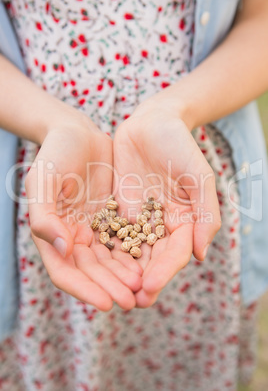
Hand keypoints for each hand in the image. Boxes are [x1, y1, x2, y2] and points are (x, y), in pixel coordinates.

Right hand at [25, 113, 141, 310]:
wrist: (77, 133)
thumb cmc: (55, 154)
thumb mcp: (43, 180)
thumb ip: (45, 216)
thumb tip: (63, 249)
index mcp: (52, 234)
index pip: (66, 273)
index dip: (86, 290)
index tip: (107, 303)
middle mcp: (72, 237)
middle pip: (92, 272)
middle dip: (112, 288)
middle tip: (134, 300)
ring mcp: (93, 229)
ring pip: (110, 261)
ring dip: (126, 276)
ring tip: (145, 286)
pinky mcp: (111, 218)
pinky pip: (125, 240)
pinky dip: (135, 254)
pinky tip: (149, 263)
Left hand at [113, 100, 220, 307]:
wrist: (151, 123)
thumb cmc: (179, 146)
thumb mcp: (199, 176)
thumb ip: (206, 214)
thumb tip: (201, 255)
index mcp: (185, 221)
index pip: (175, 254)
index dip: (164, 273)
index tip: (148, 288)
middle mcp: (162, 226)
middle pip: (153, 261)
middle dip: (142, 282)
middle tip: (129, 302)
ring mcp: (140, 219)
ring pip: (131, 253)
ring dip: (122, 274)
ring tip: (110, 293)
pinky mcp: (120, 210)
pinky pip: (112, 234)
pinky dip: (106, 251)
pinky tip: (92, 265)